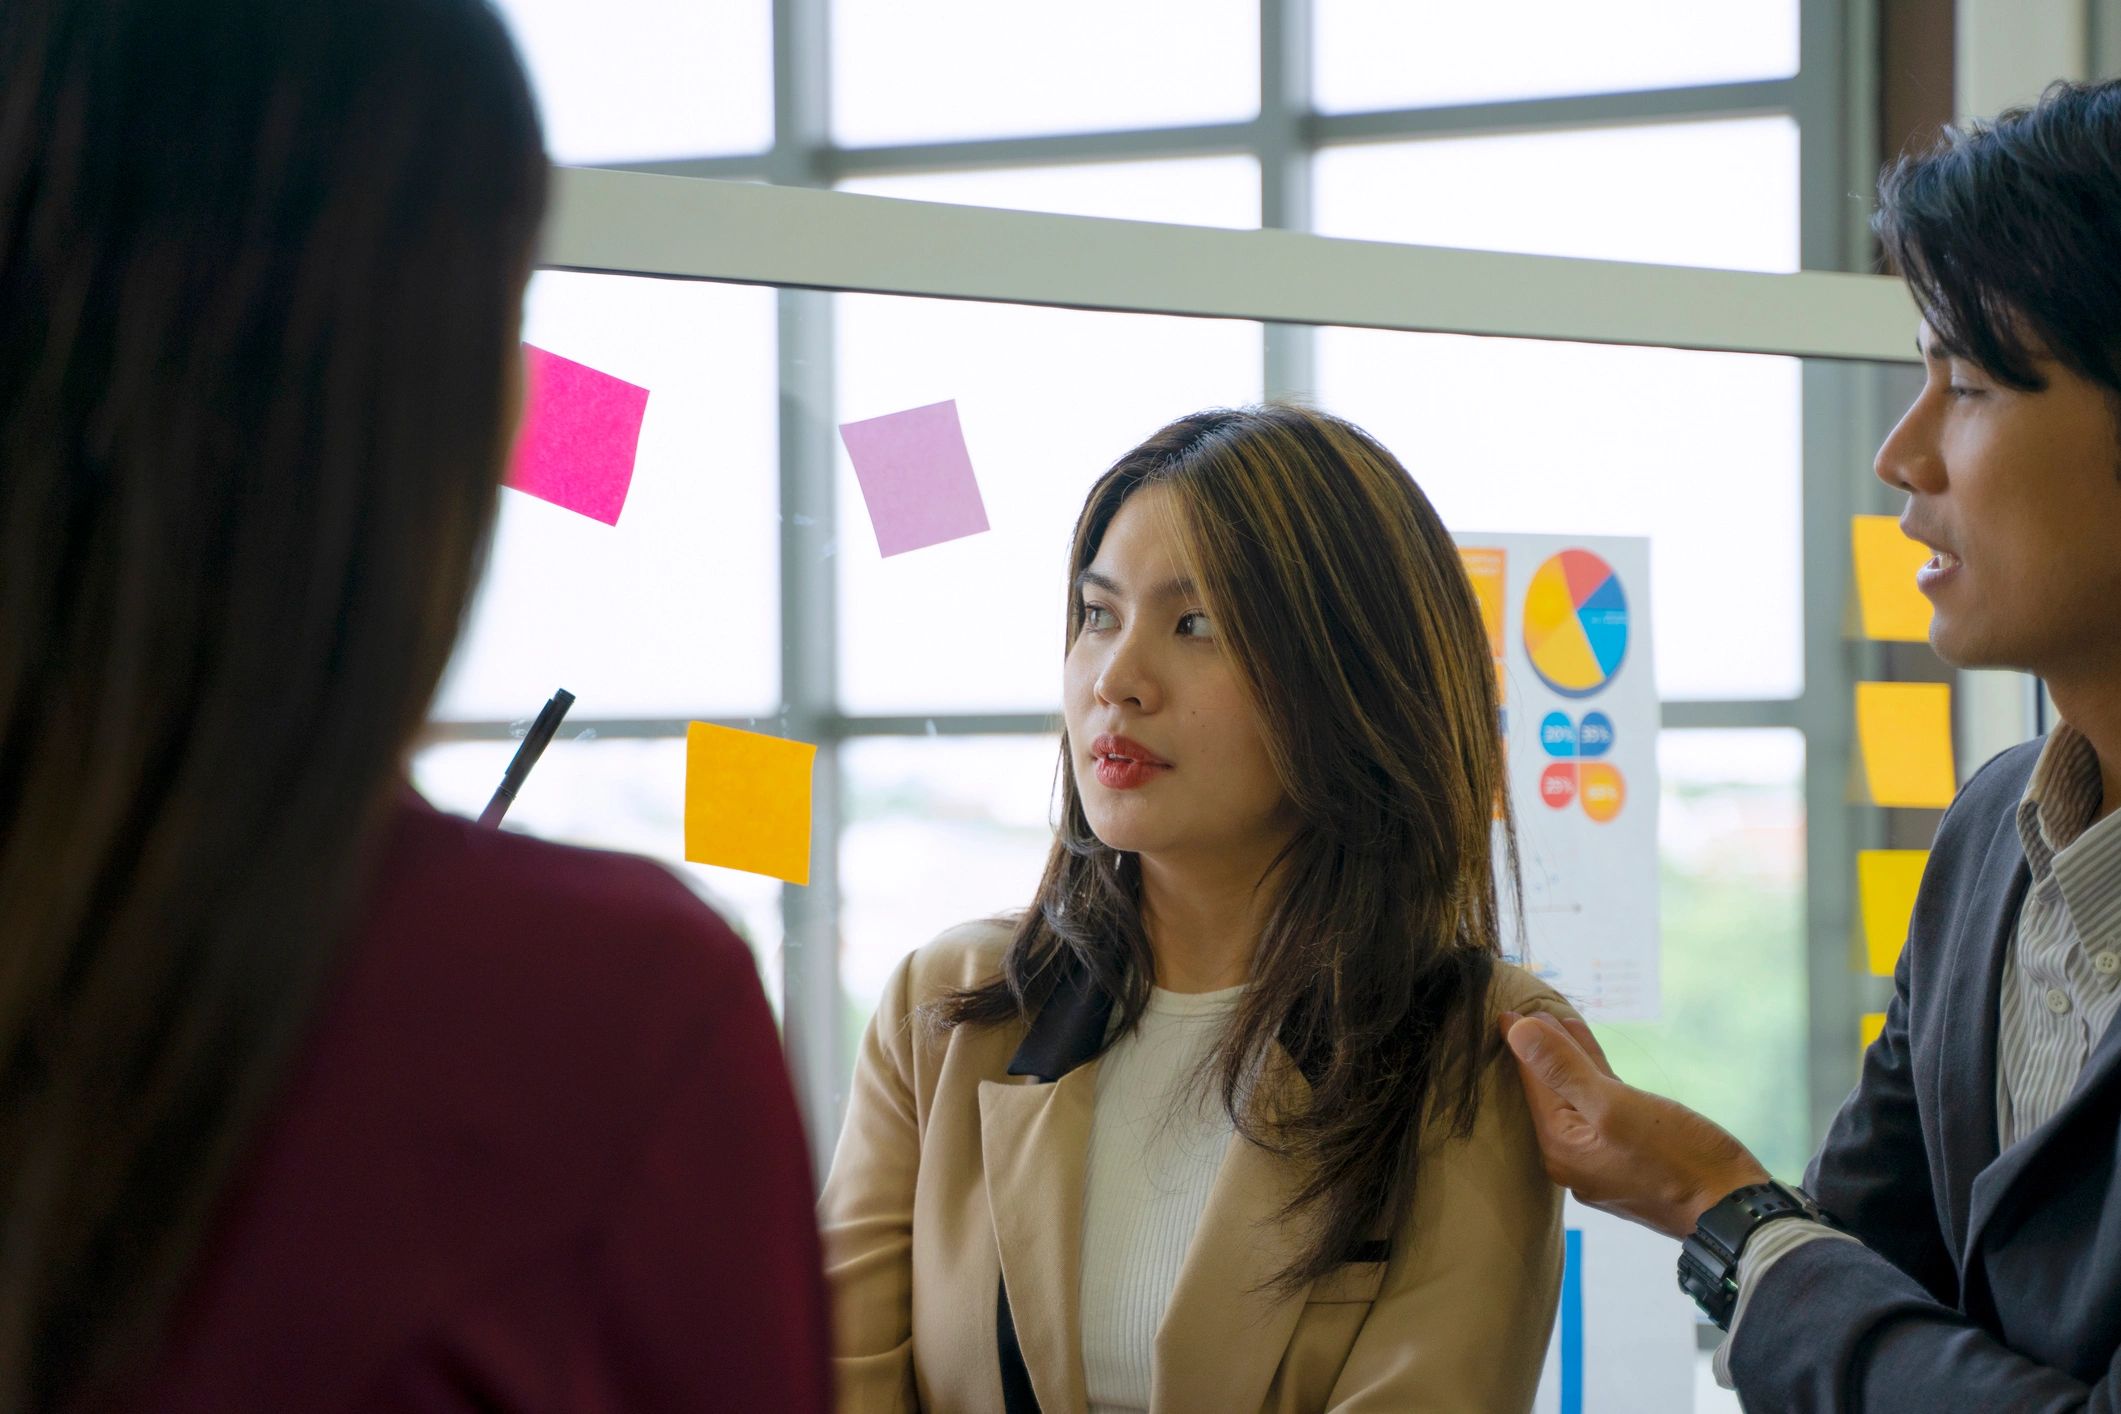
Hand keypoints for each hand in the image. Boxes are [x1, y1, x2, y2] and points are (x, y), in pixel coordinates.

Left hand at [1500, 1010, 1770, 1239]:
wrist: (1733, 1210)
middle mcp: (1571, 1158)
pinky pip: (1600, 1107)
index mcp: (1560, 1147)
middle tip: (1525, 1011)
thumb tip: (1517, 1033)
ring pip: (1575, 1096)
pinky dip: (1594, 1076)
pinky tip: (1592, 1051)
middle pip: (1548, 1091)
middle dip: (1539, 1051)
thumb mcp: (1616, 1107)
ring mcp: (1600, 1158)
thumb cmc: (1679, 1160)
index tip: (1505, 1010)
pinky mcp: (1628, 1154)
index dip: (1521, 1042)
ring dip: (1567, 1059)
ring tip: (1554, 1020)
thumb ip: (1564, 1069)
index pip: (1532, 1083)